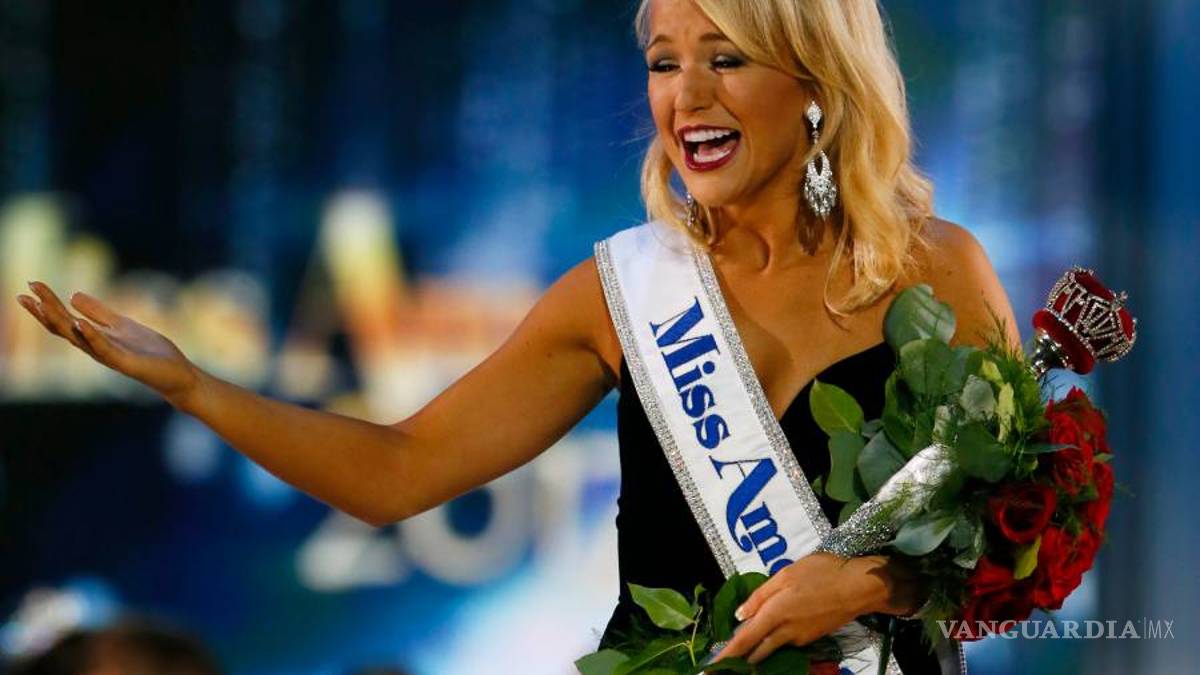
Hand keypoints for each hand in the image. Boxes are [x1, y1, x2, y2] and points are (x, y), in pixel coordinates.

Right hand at [16, 281, 201, 407]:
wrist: (176, 373)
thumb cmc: (150, 351)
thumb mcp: (122, 324)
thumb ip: (99, 312)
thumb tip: (73, 294)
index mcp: (94, 338)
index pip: (64, 320)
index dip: (47, 304)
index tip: (30, 285)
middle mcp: (96, 348)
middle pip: (63, 329)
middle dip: (44, 311)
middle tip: (24, 294)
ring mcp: (109, 356)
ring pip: (78, 339)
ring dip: (60, 322)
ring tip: (41, 306)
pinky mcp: (125, 363)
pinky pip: (104, 349)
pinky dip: (92, 337)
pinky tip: (81, 324)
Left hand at [712, 552, 911, 664]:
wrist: (859, 588)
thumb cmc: (822, 573)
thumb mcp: (786, 574)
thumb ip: (760, 595)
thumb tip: (740, 615)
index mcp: (775, 614)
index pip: (743, 641)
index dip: (726, 657)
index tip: (710, 669)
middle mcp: (785, 632)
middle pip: (756, 652)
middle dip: (738, 661)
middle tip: (723, 664)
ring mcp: (800, 638)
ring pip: (771, 649)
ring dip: (756, 654)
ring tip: (742, 655)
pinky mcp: (811, 638)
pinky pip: (786, 644)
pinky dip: (773, 644)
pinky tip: (770, 635)